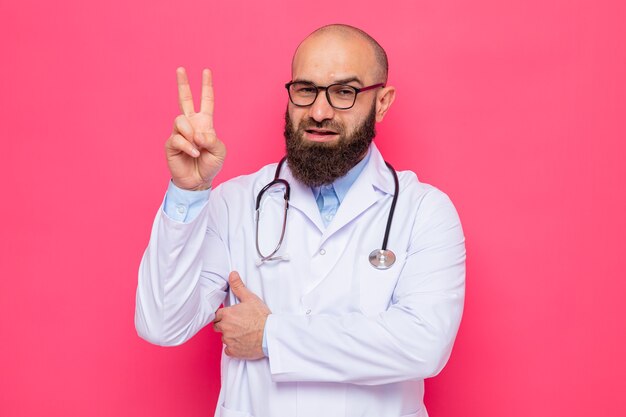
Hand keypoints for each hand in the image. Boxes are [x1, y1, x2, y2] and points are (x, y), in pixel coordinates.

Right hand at [165, 67, 226, 189]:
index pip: (206, 101)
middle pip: (185, 100)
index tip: (206, 71)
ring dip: (190, 134)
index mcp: (204, 123)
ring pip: (180, 120)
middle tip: (181, 69)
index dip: (207, 87)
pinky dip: (188, 146)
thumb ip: (212, 139)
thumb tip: (197, 133)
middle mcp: (191, 125)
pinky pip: (178, 138)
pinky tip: (193, 153)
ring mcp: (180, 133)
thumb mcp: (219, 151)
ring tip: (197, 147)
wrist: (198, 181)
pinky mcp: (171, 143)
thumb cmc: (210, 165)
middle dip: (183, 84)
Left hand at [213, 272, 270, 359]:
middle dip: (224, 325)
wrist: (270, 335)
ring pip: (224, 338)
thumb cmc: (261, 317)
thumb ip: (238, 287)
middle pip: (217, 327)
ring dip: (230, 336)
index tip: (231, 316)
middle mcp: (225, 328)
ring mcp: (228, 341)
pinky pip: (229, 350)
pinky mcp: (234, 351)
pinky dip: (234, 348)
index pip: (217, 315)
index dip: (224, 315)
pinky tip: (242, 343)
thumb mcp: (251, 298)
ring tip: (243, 333)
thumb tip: (232, 274)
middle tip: (237, 324)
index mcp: (227, 315)